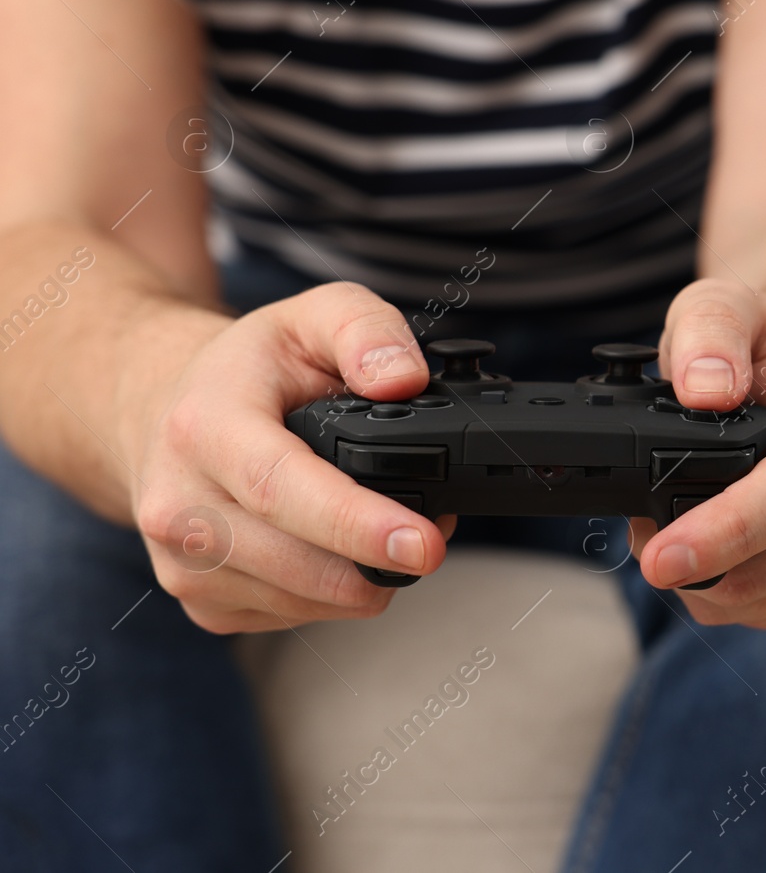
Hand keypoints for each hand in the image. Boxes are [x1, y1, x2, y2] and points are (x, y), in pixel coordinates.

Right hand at [125, 284, 454, 632]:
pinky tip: (343, 552)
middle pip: (295, 562)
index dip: (357, 525)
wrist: (164, 411)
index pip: (281, 488)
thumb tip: (404, 380)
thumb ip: (366, 330)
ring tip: (389, 531)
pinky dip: (335, 595)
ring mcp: (182, 562)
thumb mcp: (313, 315)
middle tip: (433, 536)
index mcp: (204, 427)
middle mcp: (178, 503)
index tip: (422, 544)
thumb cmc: (251, 367)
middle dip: (380, 563)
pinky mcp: (200, 602)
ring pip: (302, 601)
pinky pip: (291, 618)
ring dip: (364, 580)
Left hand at [634, 277, 765, 628]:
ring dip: (708, 582)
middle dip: (698, 563)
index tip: (662, 558)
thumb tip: (704, 389)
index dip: (730, 531)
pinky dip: (732, 595)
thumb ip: (710, 331)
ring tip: (682, 526)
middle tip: (641, 533)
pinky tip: (723, 550)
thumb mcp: (724, 307)